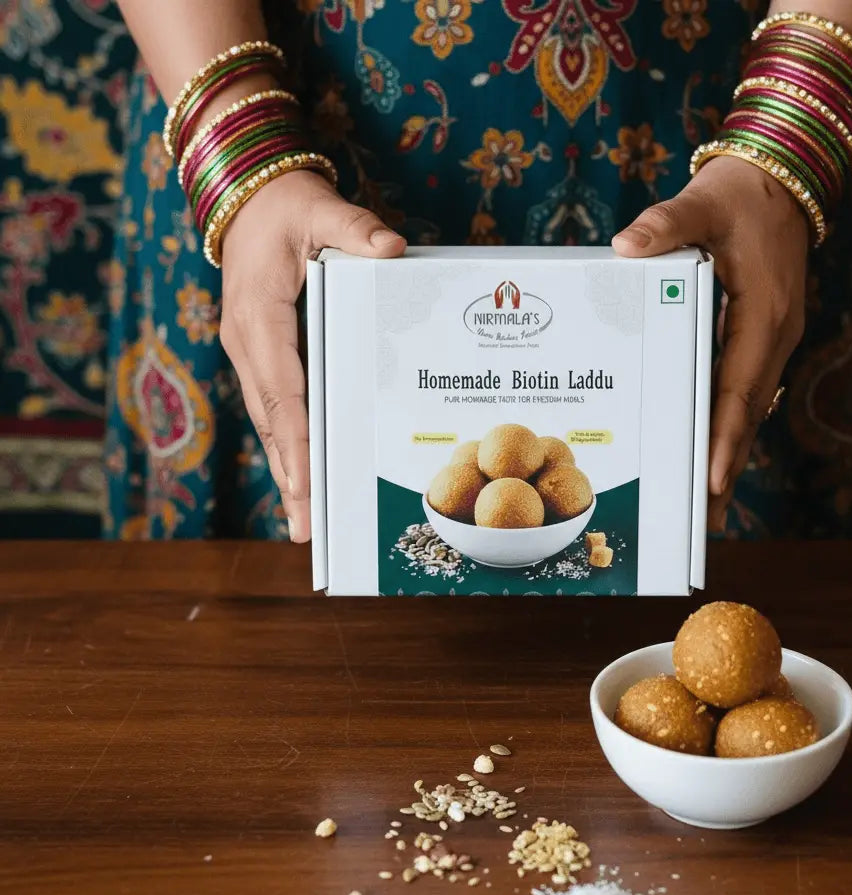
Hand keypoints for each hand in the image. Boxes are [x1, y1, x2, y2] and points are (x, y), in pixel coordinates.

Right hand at [219, 171, 404, 541]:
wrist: (248, 195)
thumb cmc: (286, 204)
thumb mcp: (321, 207)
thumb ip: (354, 229)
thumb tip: (390, 249)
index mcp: (259, 315)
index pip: (281, 388)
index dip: (296, 438)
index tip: (308, 483)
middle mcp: (247, 343)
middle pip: (272, 421)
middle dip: (290, 476)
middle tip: (307, 529)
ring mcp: (250, 353)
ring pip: (270, 422)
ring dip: (287, 471)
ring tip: (304, 522)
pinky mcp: (261, 355)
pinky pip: (276, 409)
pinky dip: (288, 445)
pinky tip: (304, 477)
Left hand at [612, 156, 808, 531]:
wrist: (780, 178)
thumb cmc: (741, 195)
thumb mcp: (704, 202)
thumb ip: (668, 224)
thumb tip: (628, 245)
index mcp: (765, 314)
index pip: (740, 388)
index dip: (725, 437)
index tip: (711, 480)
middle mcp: (772, 337)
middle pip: (747, 415)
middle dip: (724, 468)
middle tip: (701, 520)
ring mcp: (768, 342)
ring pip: (747, 411)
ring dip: (726, 455)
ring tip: (703, 506)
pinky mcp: (758, 340)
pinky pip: (741, 394)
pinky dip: (725, 427)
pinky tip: (703, 451)